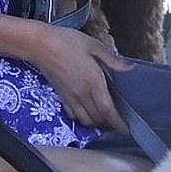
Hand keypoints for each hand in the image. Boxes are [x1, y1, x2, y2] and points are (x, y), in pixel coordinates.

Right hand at [0, 5, 132, 130]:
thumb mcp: (94, 45)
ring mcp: (70, 98)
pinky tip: (87, 111)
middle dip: (110, 123)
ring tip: (104, 117)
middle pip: (98, 118)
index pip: (108, 110)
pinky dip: (82, 117)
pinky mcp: (61, 97)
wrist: (40, 45)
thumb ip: (113, 60)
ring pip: (86, 120)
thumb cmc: (67, 42)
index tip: (127, 129)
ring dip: (96, 122)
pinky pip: (73, 115)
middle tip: (119, 121)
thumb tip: (130, 68)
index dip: (118, 123)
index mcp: (94, 82)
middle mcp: (83, 94)